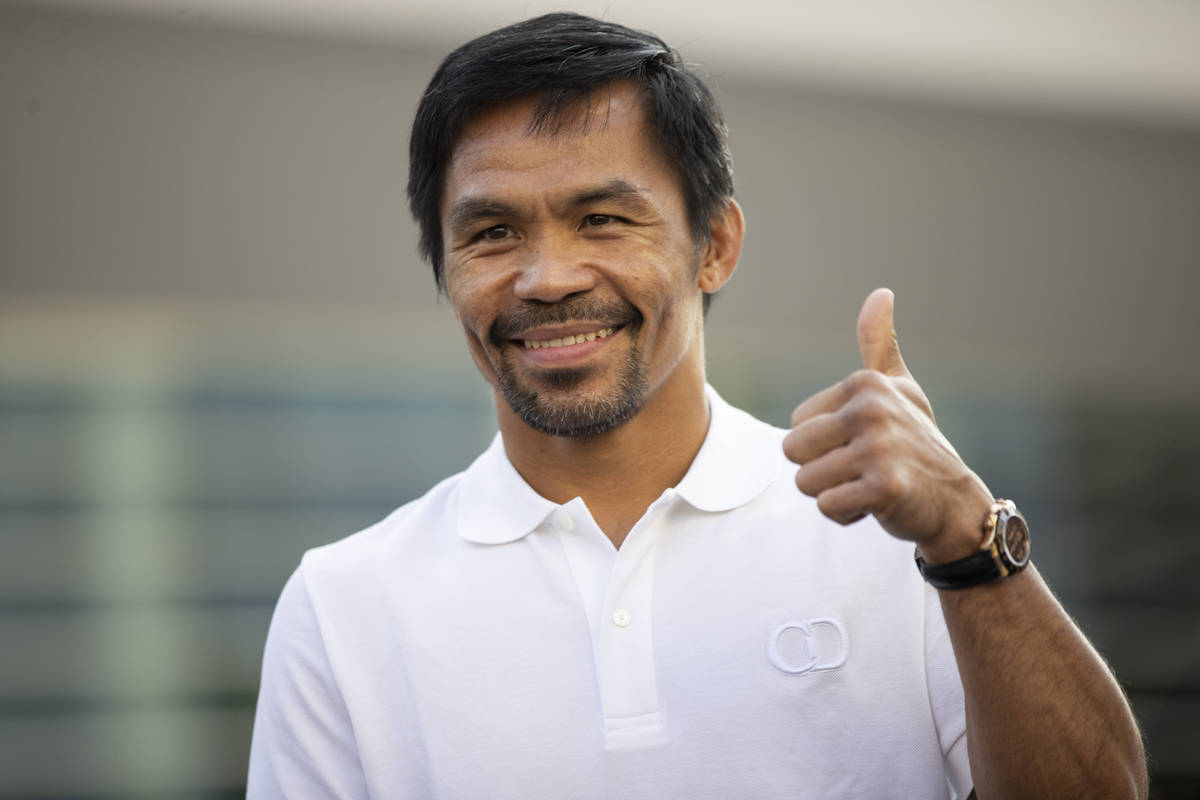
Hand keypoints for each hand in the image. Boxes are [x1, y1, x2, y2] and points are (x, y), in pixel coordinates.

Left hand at [782, 288, 992, 562]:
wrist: (957, 502)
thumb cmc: (918, 443)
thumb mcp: (900, 389)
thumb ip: (880, 344)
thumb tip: (881, 292)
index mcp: (864, 384)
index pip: (796, 424)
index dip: (822, 444)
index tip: (862, 444)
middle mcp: (870, 409)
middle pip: (792, 451)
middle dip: (819, 470)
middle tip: (861, 469)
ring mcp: (879, 448)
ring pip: (805, 482)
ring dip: (833, 493)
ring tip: (869, 485)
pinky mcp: (884, 487)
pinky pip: (828, 506)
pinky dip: (846, 514)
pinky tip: (877, 505)